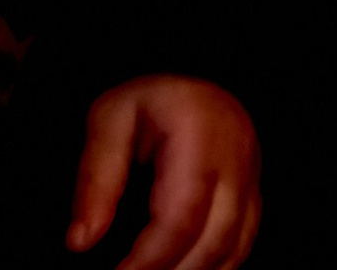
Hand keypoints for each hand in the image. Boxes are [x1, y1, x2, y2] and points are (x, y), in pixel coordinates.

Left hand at [68, 76, 260, 267]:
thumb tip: (81, 240)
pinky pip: (241, 246)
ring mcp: (253, 175)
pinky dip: (211, 266)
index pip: (181, 216)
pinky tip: (179, 266)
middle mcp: (237, 153)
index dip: (148, 260)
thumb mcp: (109, 118)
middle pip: (213, 239)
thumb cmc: (149, 101)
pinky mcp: (255, 193)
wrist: (190, 85)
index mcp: (201, 129)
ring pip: (232, 249)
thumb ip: (95, 178)